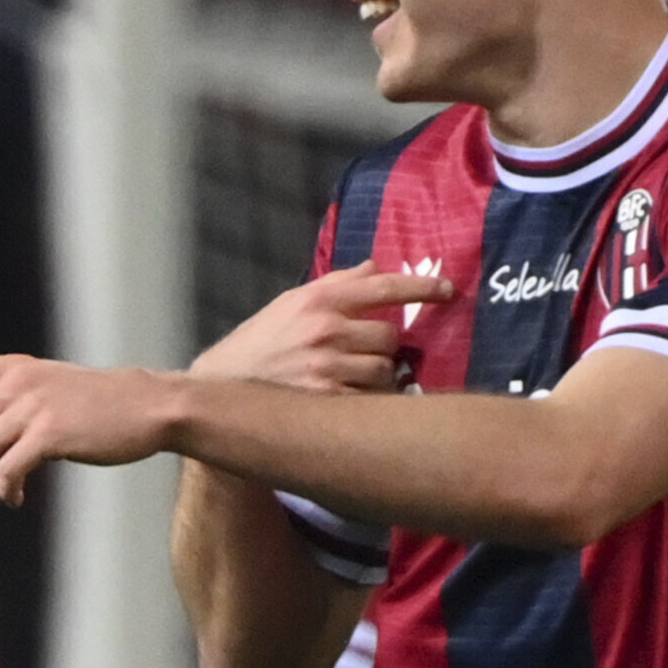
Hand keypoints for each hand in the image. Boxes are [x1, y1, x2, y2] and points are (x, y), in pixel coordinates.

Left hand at [0, 351, 183, 504]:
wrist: (151, 406)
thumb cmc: (106, 406)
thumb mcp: (56, 391)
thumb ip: (20, 405)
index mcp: (17, 369)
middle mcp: (20, 382)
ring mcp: (34, 407)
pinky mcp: (51, 434)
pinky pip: (7, 469)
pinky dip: (4, 490)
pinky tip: (15, 499)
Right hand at [192, 263, 450, 395]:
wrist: (220, 395)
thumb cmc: (257, 346)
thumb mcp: (288, 304)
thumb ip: (335, 285)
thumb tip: (376, 266)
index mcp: (317, 299)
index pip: (383, 286)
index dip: (422, 287)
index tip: (447, 290)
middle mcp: (325, 329)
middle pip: (389, 336)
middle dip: (383, 347)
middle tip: (361, 356)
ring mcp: (327, 366)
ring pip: (385, 370)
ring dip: (377, 377)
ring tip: (350, 380)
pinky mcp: (327, 400)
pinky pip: (371, 399)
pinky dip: (367, 400)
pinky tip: (346, 400)